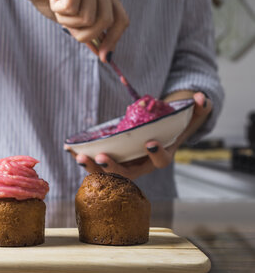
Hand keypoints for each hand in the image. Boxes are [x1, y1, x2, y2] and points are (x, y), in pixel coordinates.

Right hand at [10, 0, 128, 61]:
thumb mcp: (68, 15)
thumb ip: (85, 28)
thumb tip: (102, 53)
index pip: (120, 18)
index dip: (114, 39)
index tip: (104, 57)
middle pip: (106, 21)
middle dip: (84, 34)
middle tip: (66, 25)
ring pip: (87, 17)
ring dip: (66, 20)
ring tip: (57, 7)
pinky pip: (72, 7)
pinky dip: (59, 9)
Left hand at [65, 92, 211, 178]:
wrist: (153, 136)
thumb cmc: (170, 128)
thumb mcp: (185, 119)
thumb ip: (198, 109)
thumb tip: (202, 98)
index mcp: (159, 157)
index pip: (160, 161)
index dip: (155, 153)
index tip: (149, 141)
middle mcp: (140, 167)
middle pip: (127, 174)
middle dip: (114, 168)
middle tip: (103, 158)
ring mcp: (123, 167)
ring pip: (107, 174)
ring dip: (93, 167)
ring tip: (80, 158)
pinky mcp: (110, 163)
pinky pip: (95, 165)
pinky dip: (83, 159)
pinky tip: (70, 150)